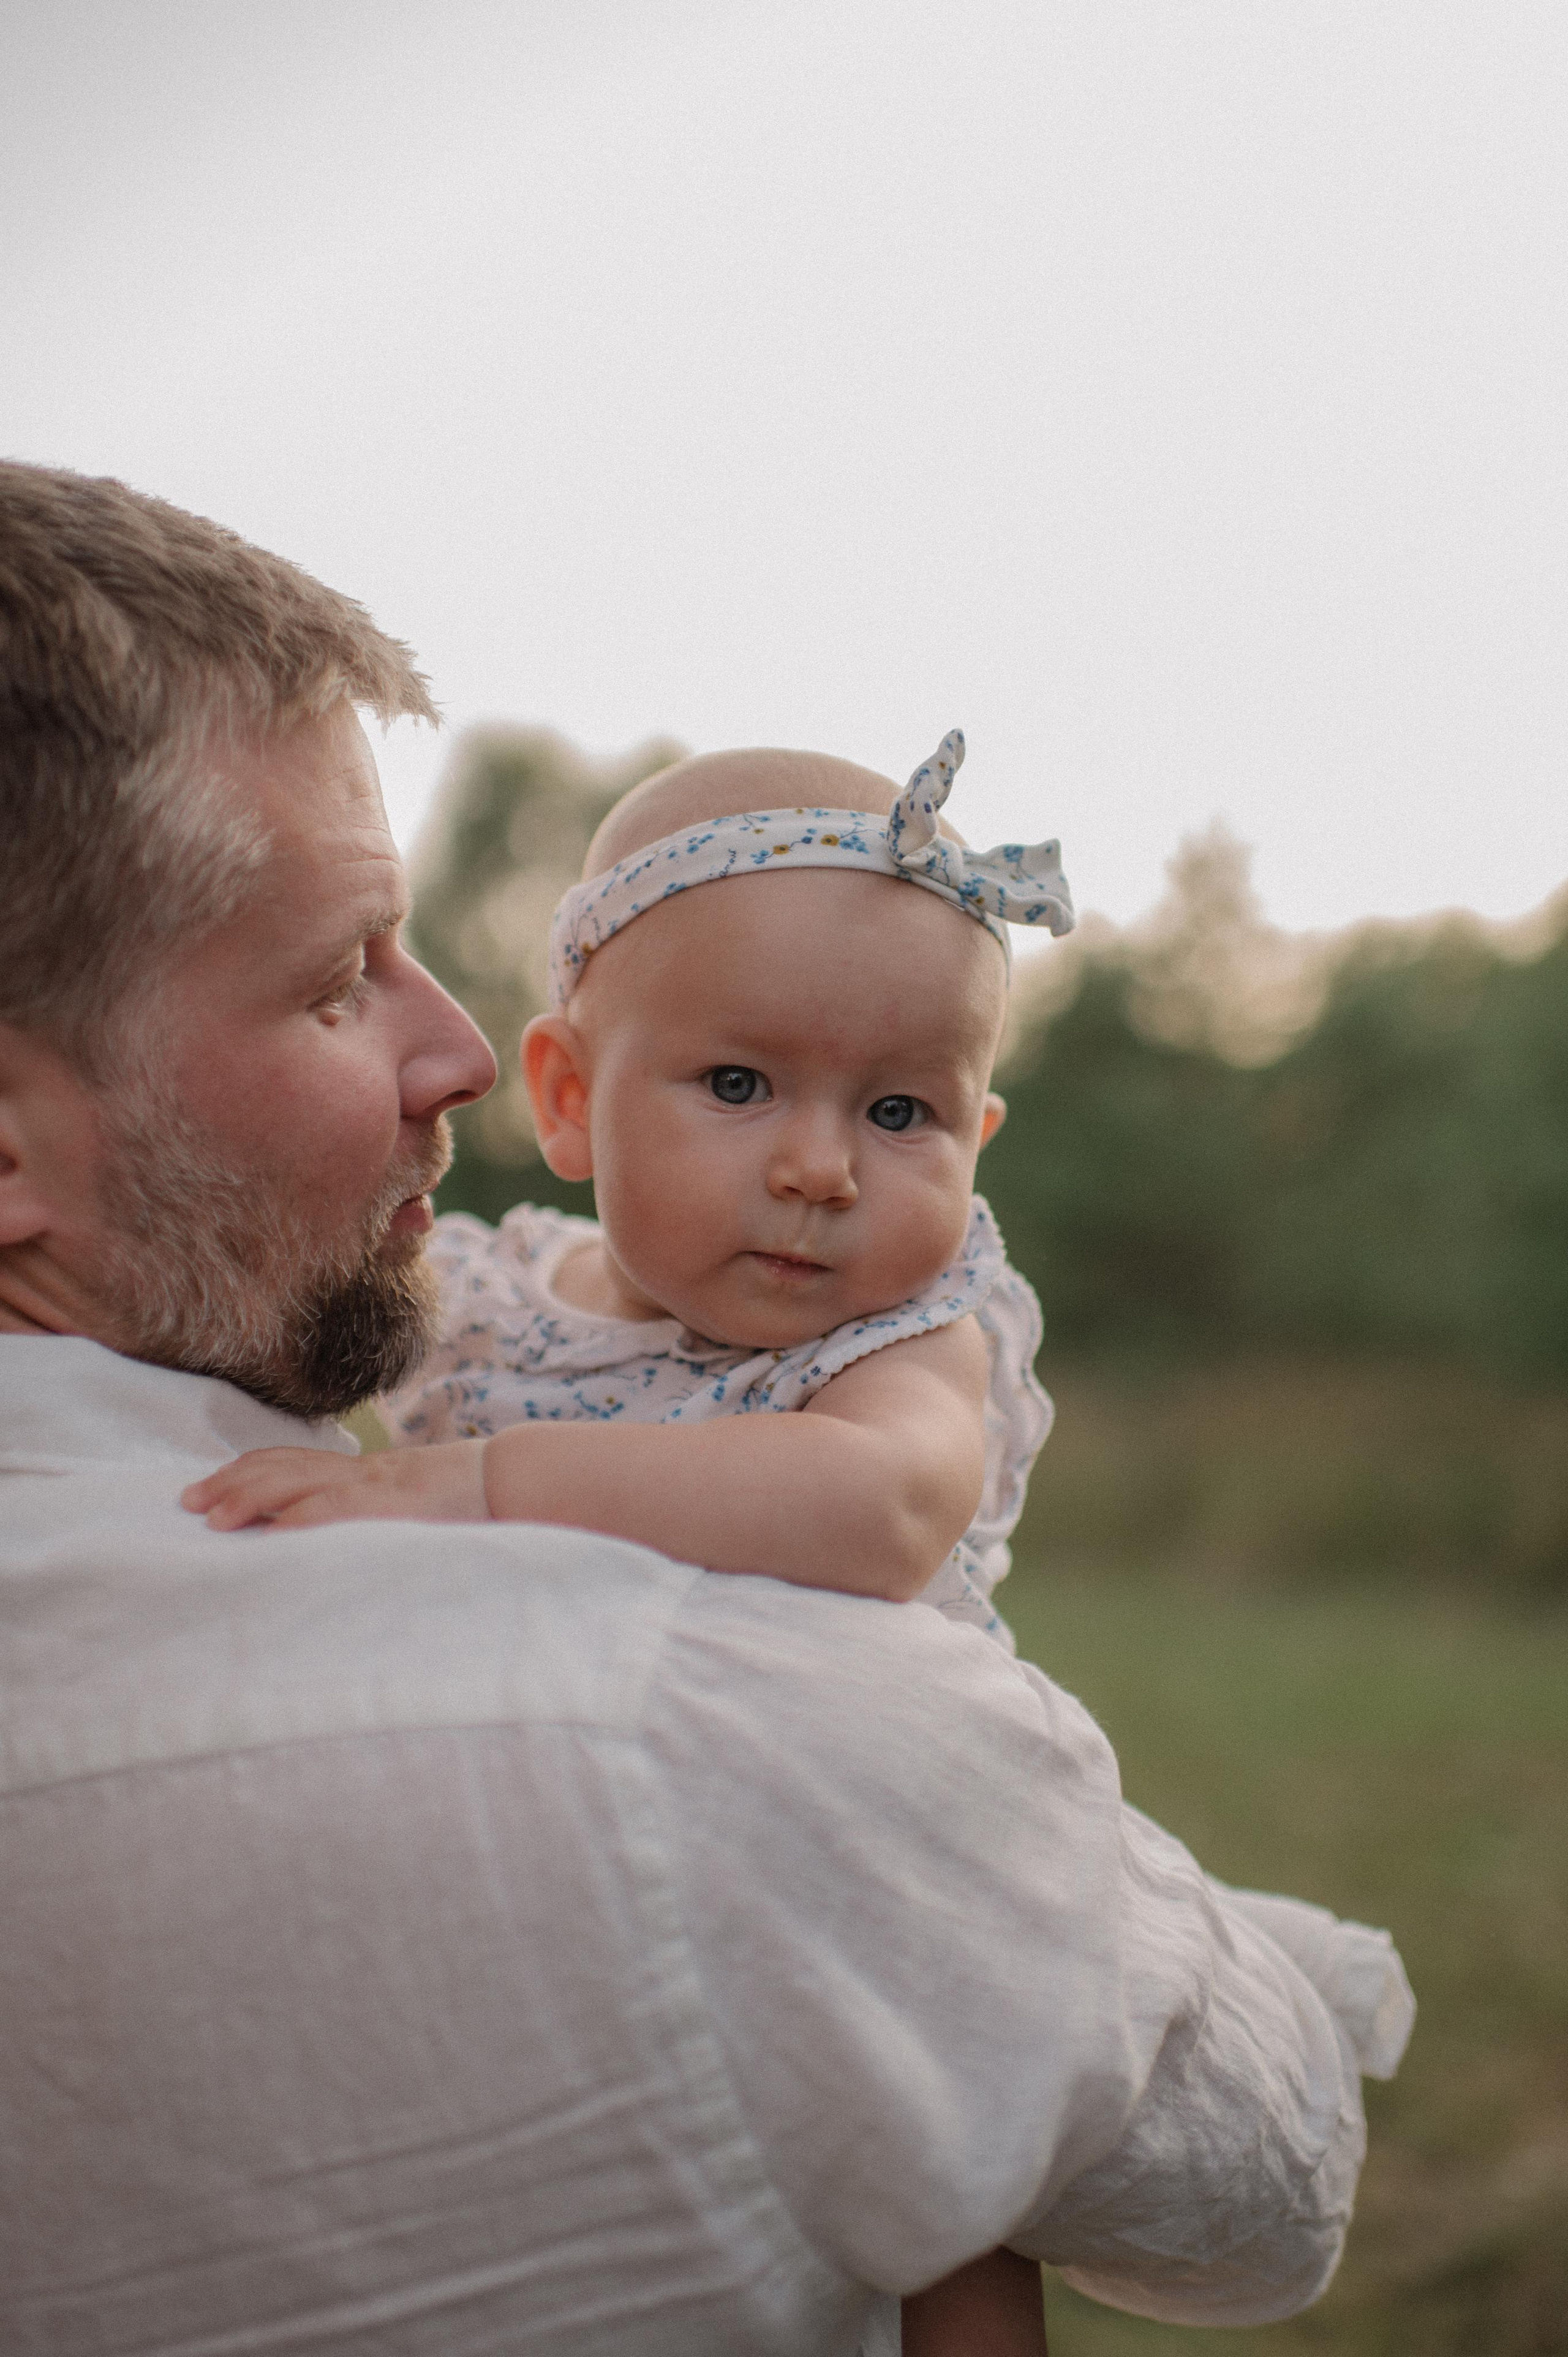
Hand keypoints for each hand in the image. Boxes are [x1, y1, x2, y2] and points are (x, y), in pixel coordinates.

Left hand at [180, 1440, 488, 1530]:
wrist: (519, 1478)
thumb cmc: (473, 1501)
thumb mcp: (414, 1507)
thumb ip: (378, 1515)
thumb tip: (342, 1542)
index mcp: (365, 1473)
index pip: (293, 1462)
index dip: (246, 1473)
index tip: (208, 1490)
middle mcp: (362, 1472)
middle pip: (282, 1467)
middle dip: (230, 1483)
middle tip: (187, 1502)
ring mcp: (377, 1486)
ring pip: (298, 1482)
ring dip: (251, 1498)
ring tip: (212, 1518)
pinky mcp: (393, 1505)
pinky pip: (339, 1509)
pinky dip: (302, 1519)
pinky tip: (273, 1533)